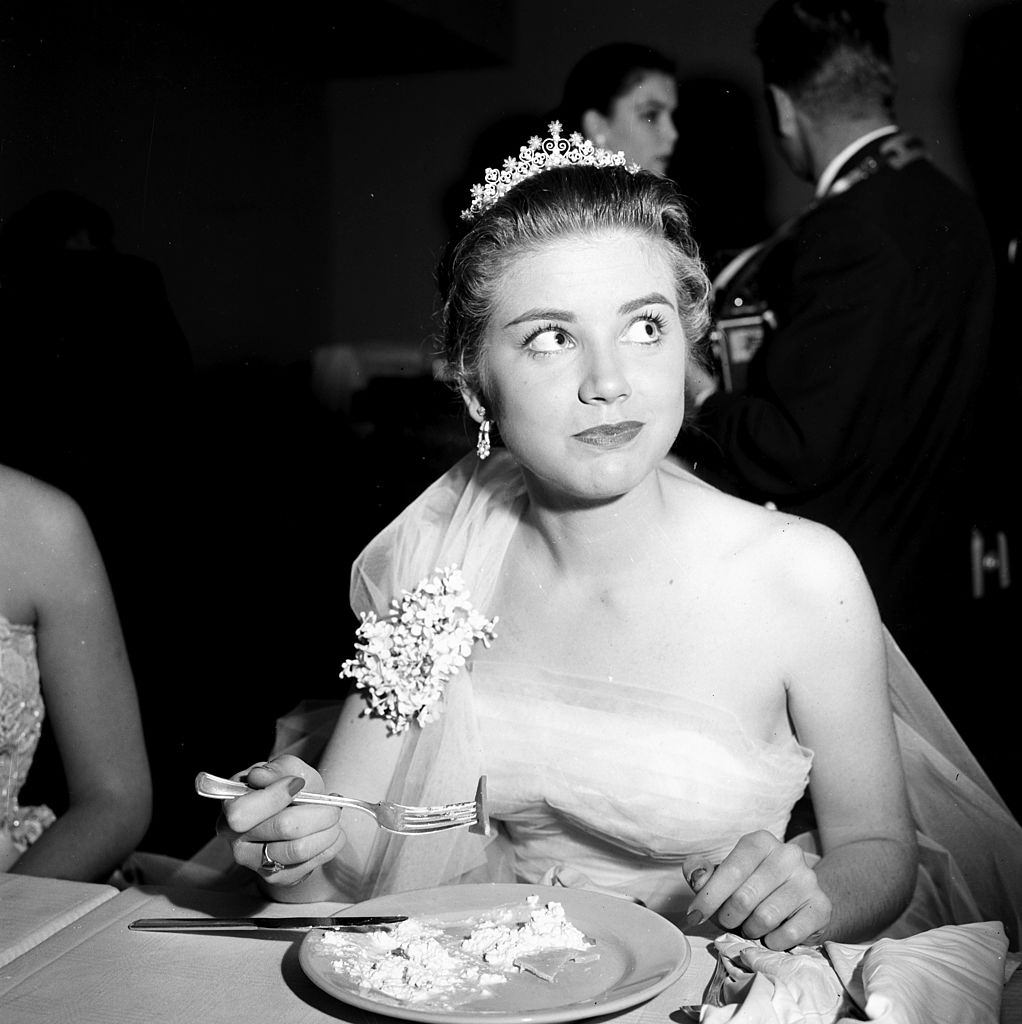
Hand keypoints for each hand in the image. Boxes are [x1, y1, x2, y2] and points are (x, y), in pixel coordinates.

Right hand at [217, 755, 344, 886]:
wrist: (301, 815)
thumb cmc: (290, 789)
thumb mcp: (286, 768)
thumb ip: (276, 769)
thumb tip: (260, 776)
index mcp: (231, 809)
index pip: (242, 813)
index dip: (274, 797)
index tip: (299, 784)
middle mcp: (236, 841)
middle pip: (282, 828)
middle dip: (317, 812)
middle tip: (333, 803)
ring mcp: (255, 863)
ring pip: (298, 849)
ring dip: (327, 830)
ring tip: (335, 817)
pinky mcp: (277, 878)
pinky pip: (309, 865)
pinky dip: (329, 845)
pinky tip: (332, 833)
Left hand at [683, 831, 831, 949]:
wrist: (798, 900)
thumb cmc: (752, 888)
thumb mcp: (724, 877)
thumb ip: (702, 873)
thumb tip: (695, 875)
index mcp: (760, 841)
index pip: (730, 871)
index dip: (708, 897)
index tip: (693, 916)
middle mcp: (787, 854)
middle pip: (745, 897)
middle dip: (728, 917)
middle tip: (728, 921)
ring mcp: (808, 879)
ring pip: (765, 917)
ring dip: (750, 930)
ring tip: (750, 926)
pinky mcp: (821, 906)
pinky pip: (789, 934)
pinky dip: (772, 941)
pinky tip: (770, 935)